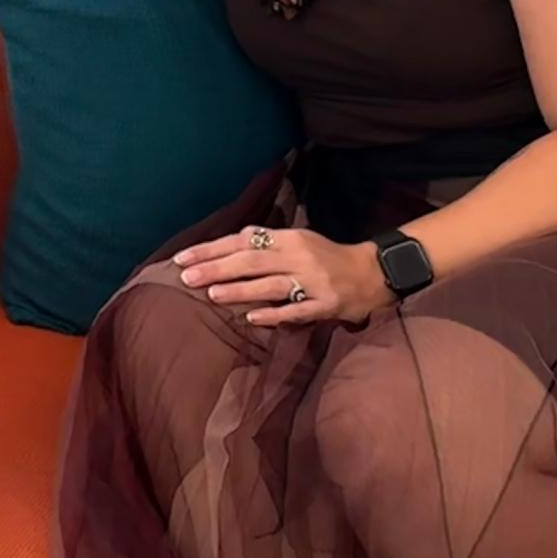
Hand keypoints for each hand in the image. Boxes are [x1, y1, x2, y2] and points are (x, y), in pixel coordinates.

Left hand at [175, 225, 392, 326]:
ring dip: (240, 289)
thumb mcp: (299, 241)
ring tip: (212, 294)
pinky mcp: (326, 305)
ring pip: (271, 285)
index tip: (183, 258)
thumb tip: (234, 240)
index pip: (245, 241)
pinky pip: (297, 311)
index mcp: (291, 239)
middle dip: (217, 268)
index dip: (213, 249)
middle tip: (186, 277)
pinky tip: (252, 318)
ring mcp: (314, 282)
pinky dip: (274, 314)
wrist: (373, 274)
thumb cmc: (328, 257)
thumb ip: (268, 243)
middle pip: (253, 261)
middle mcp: (300, 257)